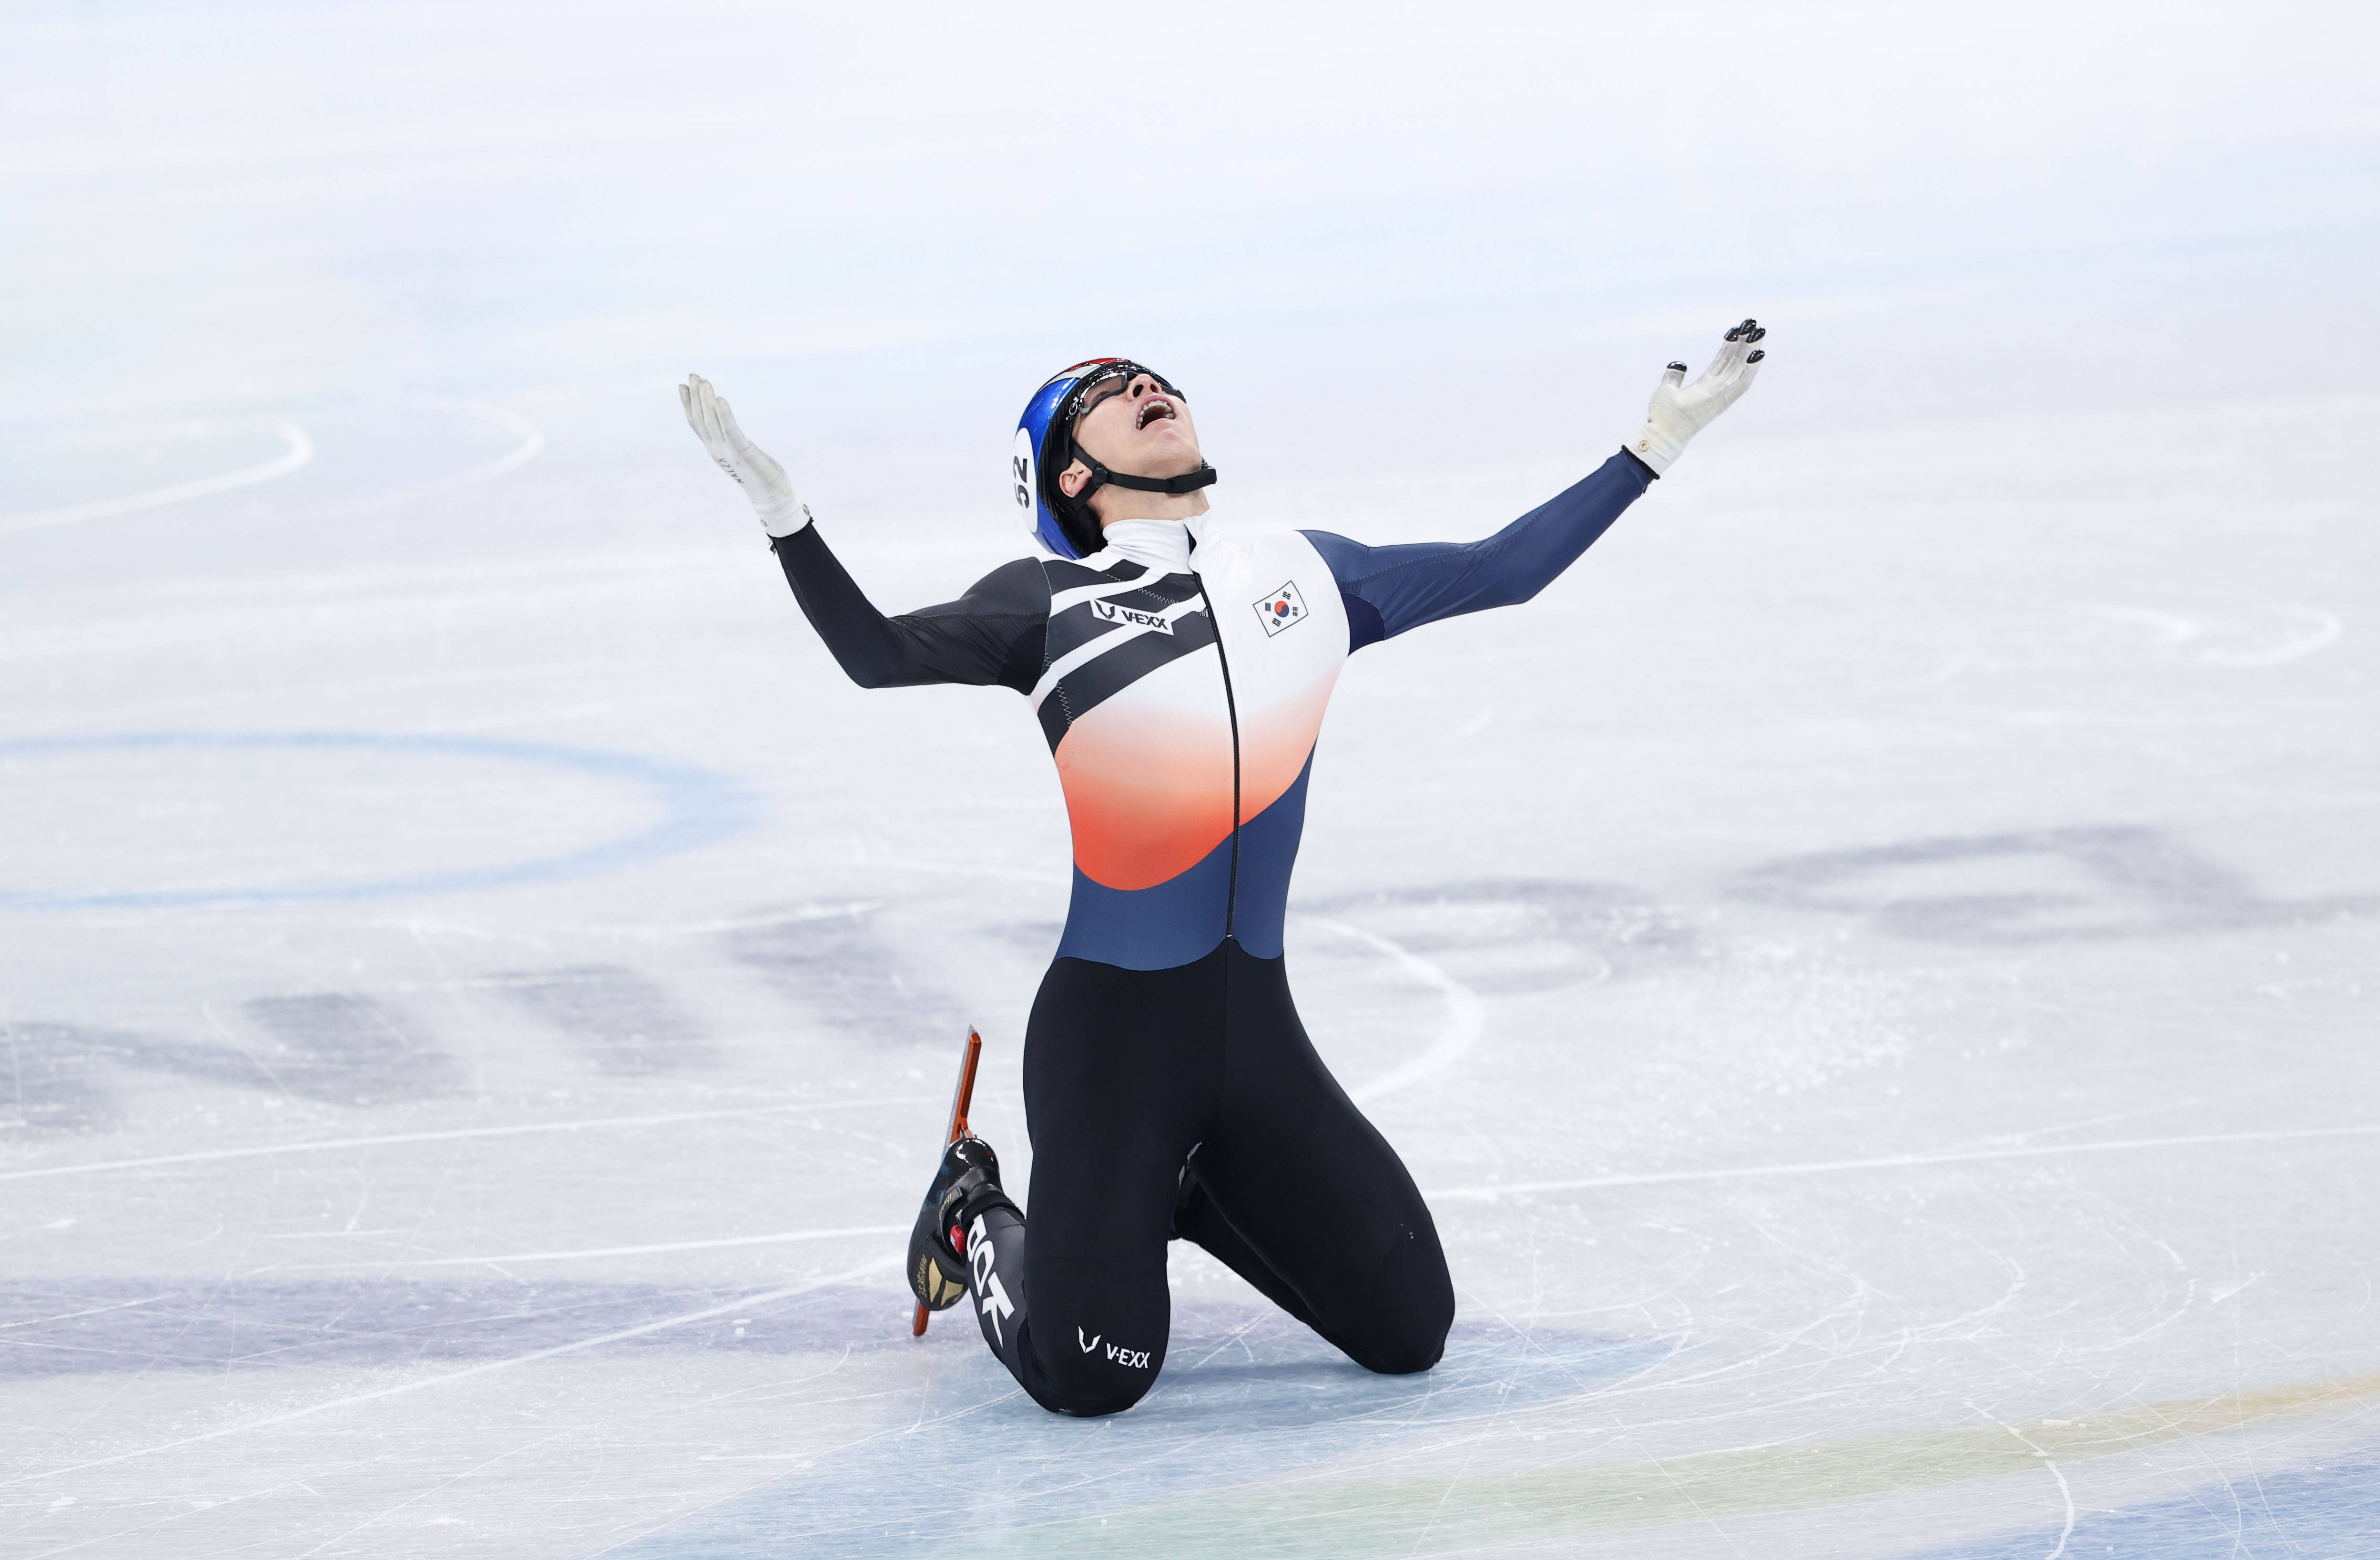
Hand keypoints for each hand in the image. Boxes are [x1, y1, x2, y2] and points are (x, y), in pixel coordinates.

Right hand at [680, 373, 808, 536]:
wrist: (771, 496)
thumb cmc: (758, 472)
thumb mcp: (738, 452)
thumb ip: (730, 439)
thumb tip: (726, 424)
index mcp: (714, 448)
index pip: (696, 423)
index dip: (688, 404)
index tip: (683, 385)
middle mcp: (717, 449)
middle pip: (701, 418)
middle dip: (696, 396)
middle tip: (694, 375)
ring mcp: (728, 451)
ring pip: (712, 421)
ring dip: (706, 400)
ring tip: (704, 382)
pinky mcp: (743, 452)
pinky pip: (731, 430)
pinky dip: (724, 414)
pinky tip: (720, 399)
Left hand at [1627, 319, 1767, 475]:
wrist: (1663, 433)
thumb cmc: (1663, 417)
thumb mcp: (1666, 390)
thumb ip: (1673, 377)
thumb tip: (1678, 364)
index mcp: (1705, 385)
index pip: (1722, 361)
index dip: (1730, 345)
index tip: (1737, 329)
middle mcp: (1716, 389)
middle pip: (1734, 361)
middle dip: (1744, 342)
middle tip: (1753, 324)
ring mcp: (1721, 394)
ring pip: (1741, 368)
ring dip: (1751, 350)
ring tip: (1759, 331)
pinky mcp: (1724, 401)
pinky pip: (1742, 383)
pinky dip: (1751, 369)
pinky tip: (1758, 353)